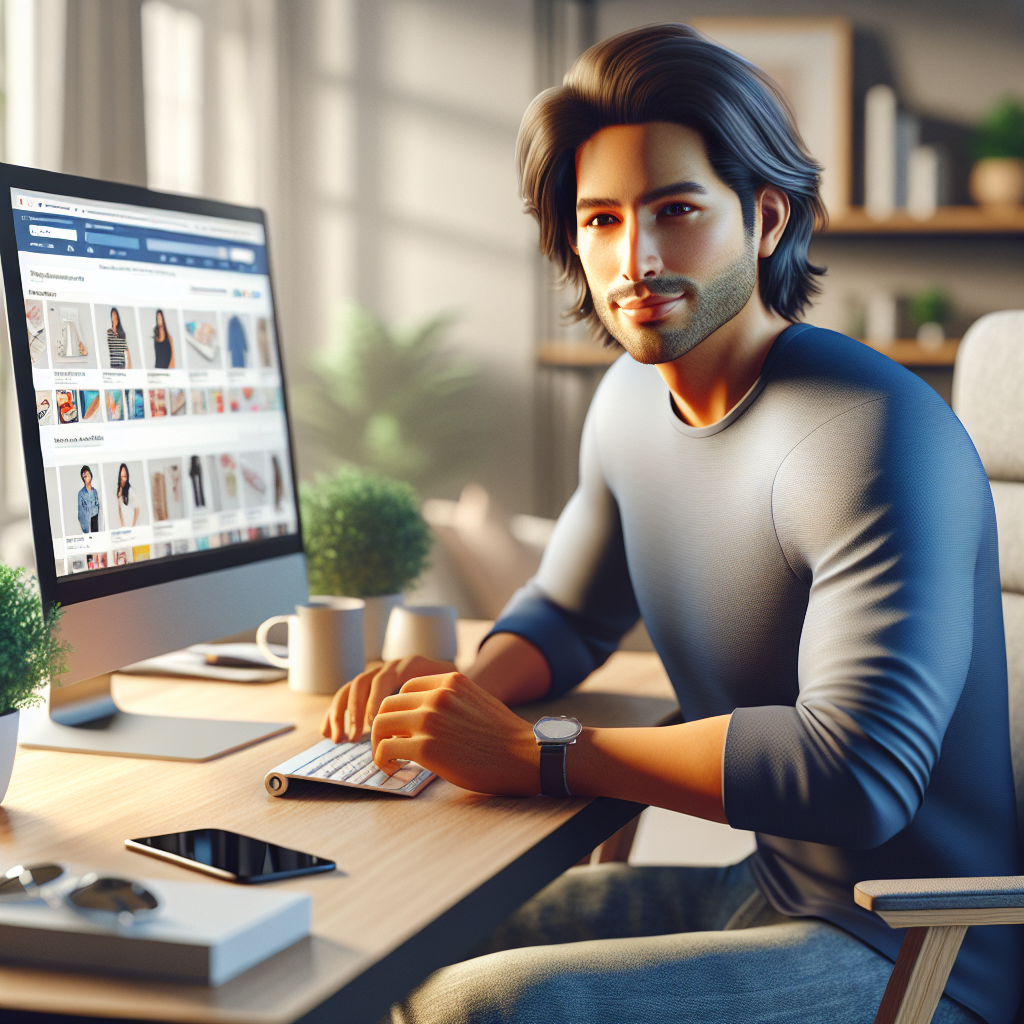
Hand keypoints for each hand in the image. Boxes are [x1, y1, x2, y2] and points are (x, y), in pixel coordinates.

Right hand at [320, 655, 455, 742]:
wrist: (464, 686)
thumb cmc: (463, 695)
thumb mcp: (456, 691)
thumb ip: (442, 699)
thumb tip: (423, 721)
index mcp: (411, 664)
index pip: (385, 679)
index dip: (375, 702)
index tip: (373, 727)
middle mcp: (392, 666)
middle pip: (363, 681)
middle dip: (354, 710)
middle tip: (354, 737)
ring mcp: (381, 675)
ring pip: (351, 688)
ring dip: (340, 713)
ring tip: (337, 739)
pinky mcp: (373, 689)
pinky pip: (349, 696)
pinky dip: (337, 714)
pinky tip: (328, 733)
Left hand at [371, 671, 539, 795]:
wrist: (526, 755)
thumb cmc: (505, 737)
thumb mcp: (477, 701)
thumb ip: (451, 702)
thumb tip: (425, 717)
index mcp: (450, 680)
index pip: (406, 688)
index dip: (400, 710)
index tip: (402, 727)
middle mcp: (437, 695)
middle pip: (388, 704)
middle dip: (383, 726)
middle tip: (389, 744)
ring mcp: (429, 720)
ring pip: (380, 724)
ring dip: (378, 743)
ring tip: (388, 759)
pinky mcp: (425, 747)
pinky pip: (385, 749)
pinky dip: (382, 760)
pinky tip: (393, 768)